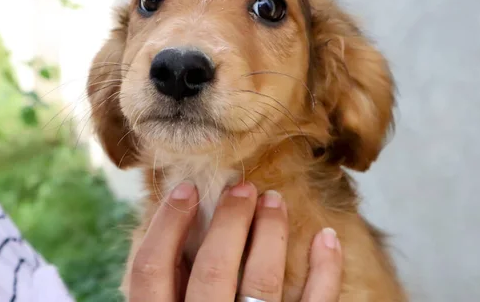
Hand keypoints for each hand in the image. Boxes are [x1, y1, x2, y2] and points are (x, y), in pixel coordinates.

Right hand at [127, 181, 342, 301]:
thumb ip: (166, 293)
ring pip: (263, 282)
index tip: (186, 190)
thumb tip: (175, 234)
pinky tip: (327, 238)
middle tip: (242, 187)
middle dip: (230, 220)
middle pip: (213, 268)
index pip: (152, 269)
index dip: (167, 223)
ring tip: (275, 201)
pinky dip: (325, 272)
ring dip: (272, 233)